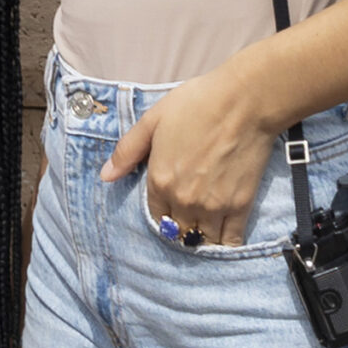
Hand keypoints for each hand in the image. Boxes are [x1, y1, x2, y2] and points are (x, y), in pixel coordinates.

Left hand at [102, 63, 276, 247]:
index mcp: (160, 180)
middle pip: (176, 232)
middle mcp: (184, 200)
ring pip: (201, 241)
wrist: (242, 102)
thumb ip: (127, 151)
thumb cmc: (195, 104)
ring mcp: (213, 208)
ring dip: (199, 237)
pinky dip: (225, 245)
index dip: (160, 211)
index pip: (154, 216)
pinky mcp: (240, 208)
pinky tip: (222, 236)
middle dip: (178, 227)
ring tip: (203, 226)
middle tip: (185, 216)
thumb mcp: (152, 120)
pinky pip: (230, 243)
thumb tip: (105, 177)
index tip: (167, 204)